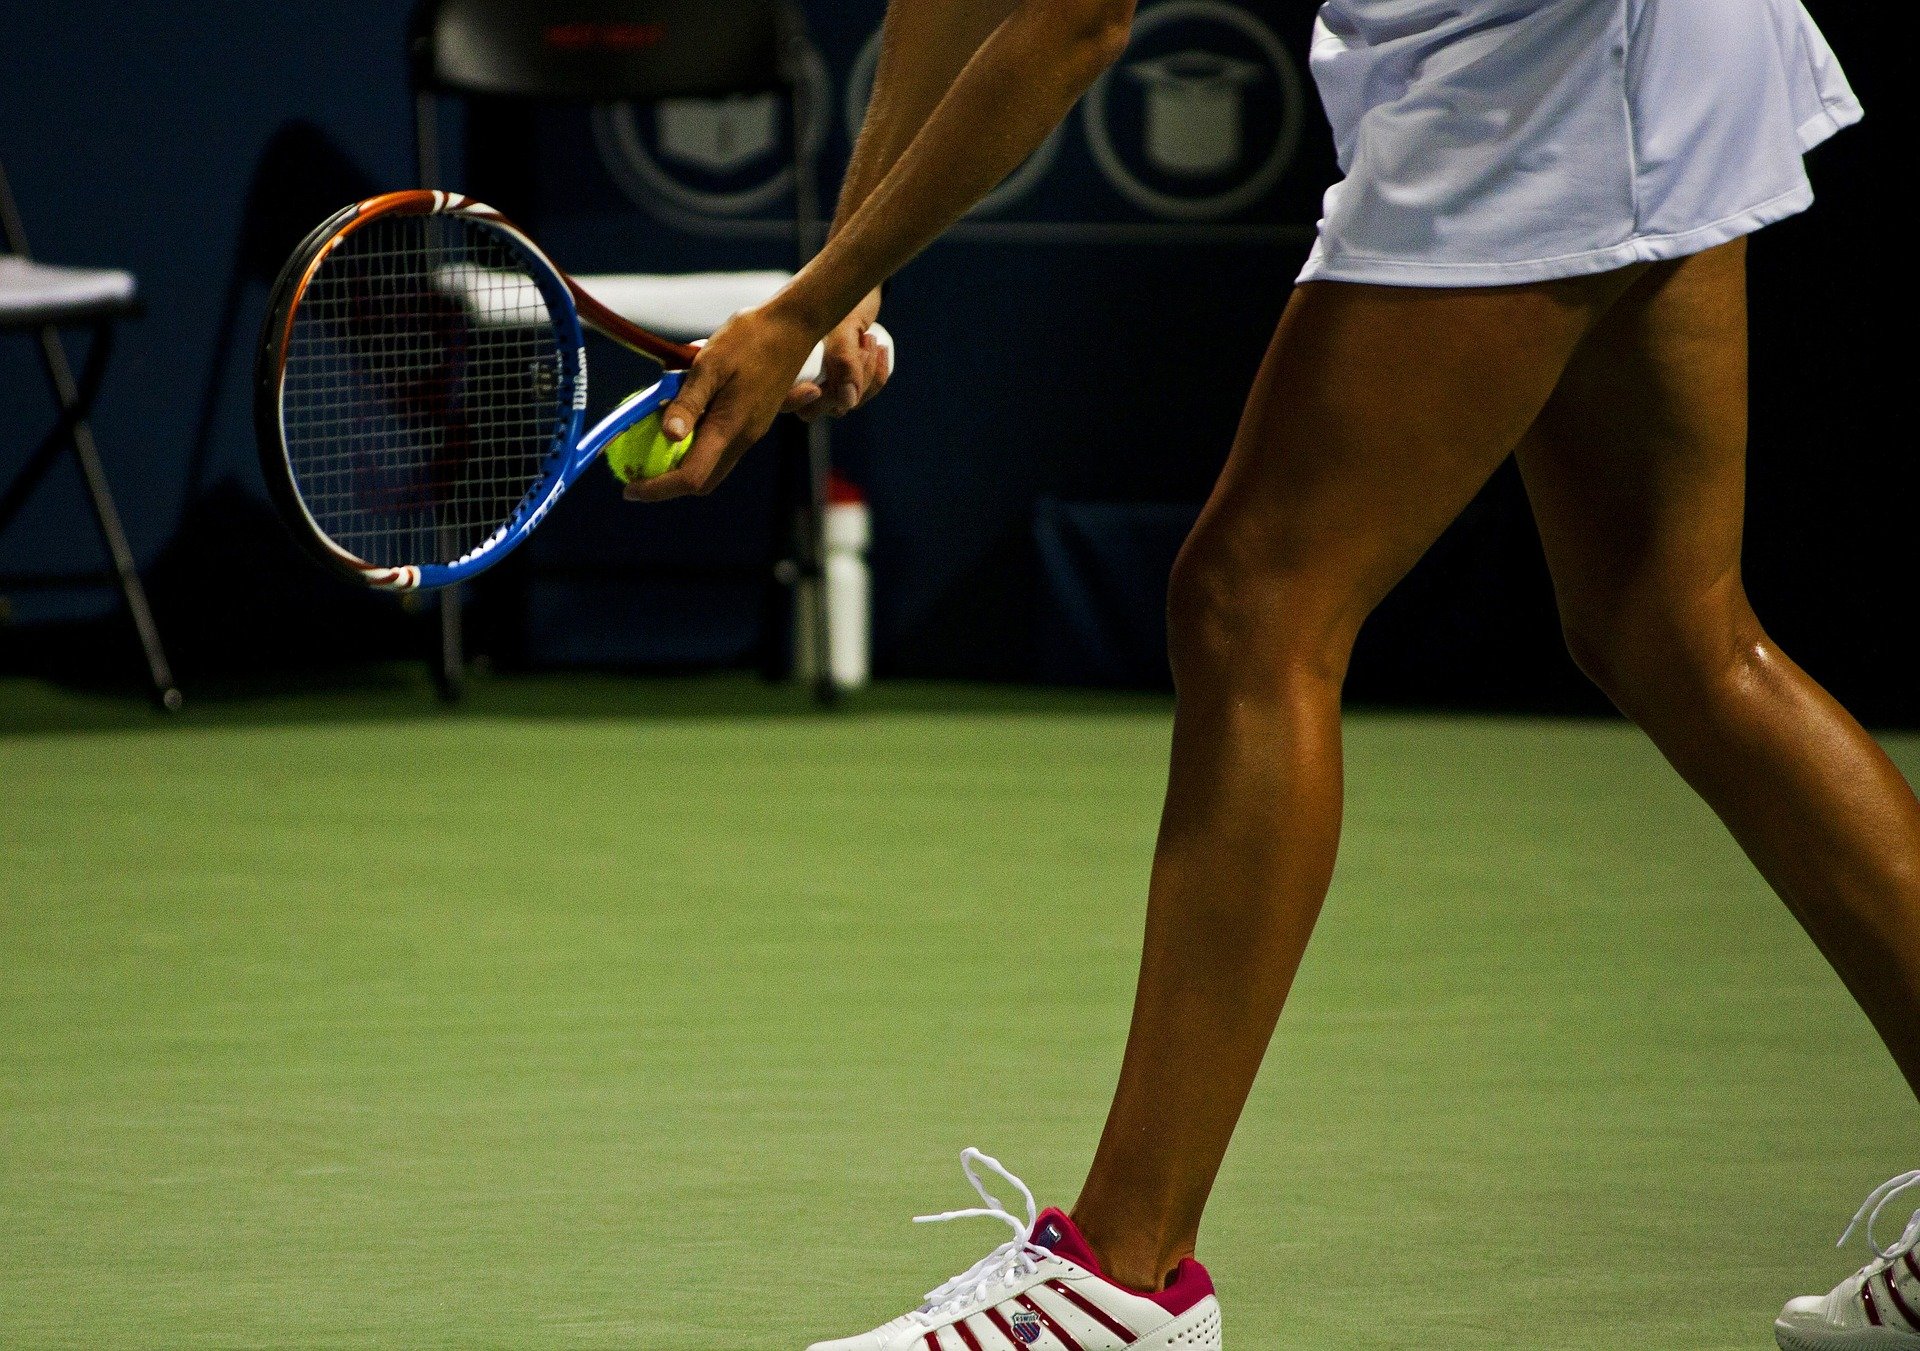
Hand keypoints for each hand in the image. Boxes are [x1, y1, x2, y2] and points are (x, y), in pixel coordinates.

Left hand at [624, 304, 820, 502]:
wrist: (794, 326)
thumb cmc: (750, 338)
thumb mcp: (710, 364)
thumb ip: (689, 402)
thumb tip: (667, 434)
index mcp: (731, 427)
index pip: (691, 476)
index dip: (658, 488)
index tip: (630, 488)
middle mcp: (744, 437)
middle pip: (704, 480)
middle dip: (669, 485)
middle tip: (638, 471)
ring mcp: (752, 430)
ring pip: (714, 464)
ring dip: (684, 464)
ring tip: (654, 446)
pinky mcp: (755, 419)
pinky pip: (723, 445)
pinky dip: (699, 446)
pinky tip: (683, 422)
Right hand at [796, 288, 890, 423]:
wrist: (857, 289)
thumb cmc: (839, 301)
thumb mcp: (844, 326)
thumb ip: (843, 360)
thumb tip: (848, 402)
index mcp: (784, 365)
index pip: (781, 402)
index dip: (793, 401)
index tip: (815, 389)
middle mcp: (802, 382)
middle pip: (818, 408)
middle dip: (843, 381)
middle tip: (860, 342)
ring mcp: (825, 388)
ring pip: (845, 404)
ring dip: (864, 374)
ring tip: (867, 338)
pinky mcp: (847, 388)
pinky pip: (863, 395)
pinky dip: (877, 375)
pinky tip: (879, 348)